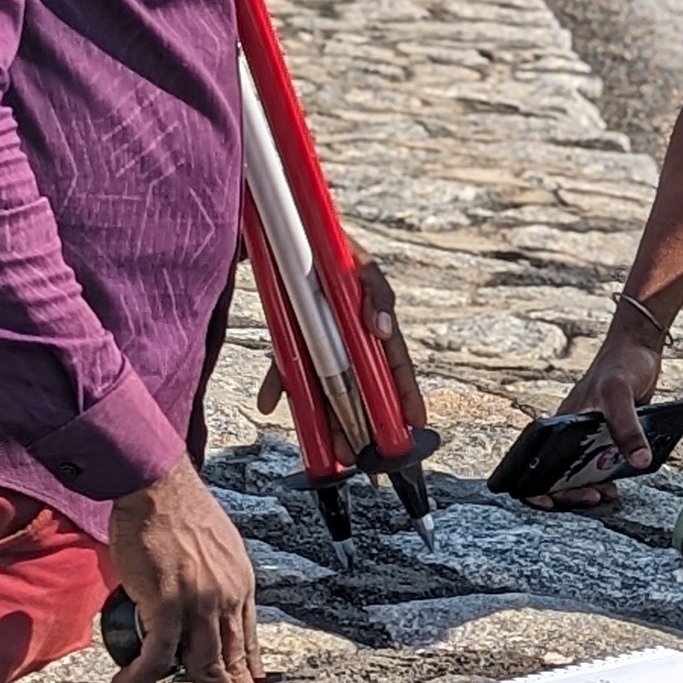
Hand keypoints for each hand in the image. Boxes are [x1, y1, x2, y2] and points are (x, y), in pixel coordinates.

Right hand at [106, 454, 278, 682]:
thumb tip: (203, 605)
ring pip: (210, 668)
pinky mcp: (167, 602)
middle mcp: (227, 597)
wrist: (156, 485)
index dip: (253, 678)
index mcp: (239, 586)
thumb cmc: (176, 511)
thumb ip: (214, 581)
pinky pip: (157, 654)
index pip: (249, 643)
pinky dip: (142, 676)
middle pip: (237, 663)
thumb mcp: (215, 549)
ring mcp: (200, 602)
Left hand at [259, 246, 426, 440]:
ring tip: (331, 448)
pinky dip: (277, 383)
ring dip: (325, 417)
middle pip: (358, 386)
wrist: (279, 228)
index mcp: (372, 321)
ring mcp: (318, 337)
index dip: (406, 396)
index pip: (394, 365)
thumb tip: (384, 331)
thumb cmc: (329, 243)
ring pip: (324, 385)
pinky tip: (269, 403)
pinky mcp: (288, 333)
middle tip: (362, 454)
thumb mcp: (360, 263)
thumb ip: (378, 294)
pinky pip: (284, 365)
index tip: (413, 426)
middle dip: (362, 422)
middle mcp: (347, 334)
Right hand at [537, 316, 664, 503]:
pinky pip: (600, 464)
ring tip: (606, 493)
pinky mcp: (605, 437)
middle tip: (593, 496)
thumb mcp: (619, 393)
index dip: (534, 485)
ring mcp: (586, 436)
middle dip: (569, 493)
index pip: (534, 460)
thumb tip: (639, 461)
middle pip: (556, 474)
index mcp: (558, 423)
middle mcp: (567, 432)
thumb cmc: (620, 363)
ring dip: (588, 487)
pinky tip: (618, 481)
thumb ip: (626, 427)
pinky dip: (606, 476)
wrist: (639, 347)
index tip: (547, 500)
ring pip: (578, 473)